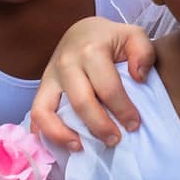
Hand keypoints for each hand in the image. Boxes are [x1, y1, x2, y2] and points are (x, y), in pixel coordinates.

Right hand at [29, 19, 155, 150]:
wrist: (82, 31)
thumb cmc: (110, 39)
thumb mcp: (133, 35)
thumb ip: (144, 52)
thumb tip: (139, 77)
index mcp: (91, 50)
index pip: (108, 88)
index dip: (123, 110)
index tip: (134, 125)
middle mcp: (66, 63)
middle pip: (80, 103)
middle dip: (99, 126)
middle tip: (114, 140)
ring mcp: (50, 76)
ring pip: (46, 111)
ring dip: (62, 135)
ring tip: (81, 147)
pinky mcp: (41, 87)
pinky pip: (35, 113)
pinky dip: (44, 132)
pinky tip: (60, 144)